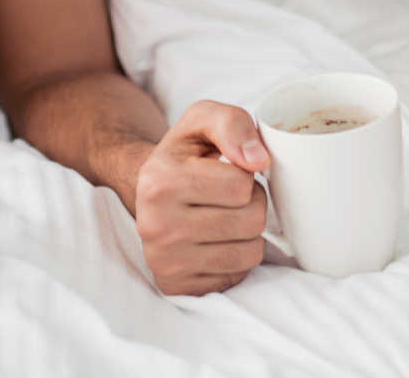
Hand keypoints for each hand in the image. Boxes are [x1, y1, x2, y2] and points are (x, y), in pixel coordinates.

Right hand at [134, 100, 269, 295]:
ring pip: (250, 252)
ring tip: (225, 215)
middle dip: (251, 203)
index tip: (226, 171)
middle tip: (229, 196)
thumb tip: (259, 160)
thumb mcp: (201, 120)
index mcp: (159, 181)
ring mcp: (166, 262)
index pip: (240, 184)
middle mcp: (156, 225)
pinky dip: (238, 257)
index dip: (244, 175)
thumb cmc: (183, 154)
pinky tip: (217, 240)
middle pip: (250, 220)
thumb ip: (232, 123)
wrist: (148, 190)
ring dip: (248, 232)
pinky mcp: (179, 287)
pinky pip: (239, 276)